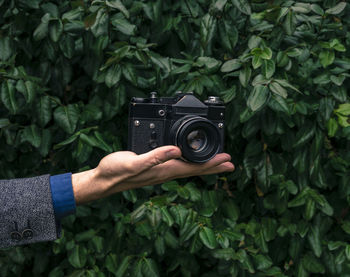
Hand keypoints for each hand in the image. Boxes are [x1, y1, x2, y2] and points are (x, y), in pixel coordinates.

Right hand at [72, 146, 233, 204]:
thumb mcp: (134, 163)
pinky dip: (189, 162)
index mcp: (163, 170)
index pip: (193, 167)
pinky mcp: (155, 167)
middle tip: (230, 163)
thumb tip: (176, 151)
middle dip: (213, 166)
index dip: (211, 164)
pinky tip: (188, 159)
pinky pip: (177, 165)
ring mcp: (161, 171)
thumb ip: (154, 157)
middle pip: (195, 169)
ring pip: (188, 168)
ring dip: (204, 165)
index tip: (227, 159)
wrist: (104, 180)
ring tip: (216, 163)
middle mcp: (165, 172)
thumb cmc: (116, 172)